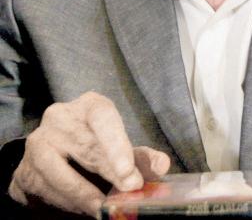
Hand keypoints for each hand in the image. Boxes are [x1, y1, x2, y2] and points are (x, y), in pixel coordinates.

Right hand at [8, 91, 169, 216]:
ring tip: (104, 208)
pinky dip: (66, 202)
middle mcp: (60, 117)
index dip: (116, 143)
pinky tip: (84, 208)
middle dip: (108, 174)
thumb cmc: (95, 147)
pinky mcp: (25, 167)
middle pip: (85, 145)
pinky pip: (44, 188)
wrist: (55, 156)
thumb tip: (162, 166)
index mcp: (89, 106)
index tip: (129, 173)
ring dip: (83, 194)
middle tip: (128, 193)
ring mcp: (39, 141)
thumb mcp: (121, 149)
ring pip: (59, 171)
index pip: (102, 116)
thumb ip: (141, 158)